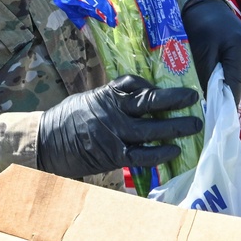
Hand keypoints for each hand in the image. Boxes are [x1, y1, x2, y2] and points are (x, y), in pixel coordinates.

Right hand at [37, 75, 200, 178]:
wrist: (44, 143)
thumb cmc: (69, 119)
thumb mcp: (90, 98)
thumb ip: (115, 96)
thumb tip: (144, 93)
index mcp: (107, 94)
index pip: (136, 84)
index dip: (158, 85)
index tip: (178, 87)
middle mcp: (113, 111)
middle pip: (150, 103)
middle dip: (175, 101)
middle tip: (195, 100)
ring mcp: (114, 134)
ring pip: (151, 129)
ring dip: (175, 127)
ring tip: (194, 126)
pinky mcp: (113, 155)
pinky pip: (141, 154)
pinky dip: (159, 152)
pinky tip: (174, 150)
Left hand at [181, 0, 240, 103]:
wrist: (207, 6)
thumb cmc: (200, 26)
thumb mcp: (201, 54)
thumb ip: (208, 79)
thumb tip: (212, 103)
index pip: (236, 84)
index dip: (227, 103)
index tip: (220, 120)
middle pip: (240, 84)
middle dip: (224, 91)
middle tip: (206, 92)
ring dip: (227, 82)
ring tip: (211, 70)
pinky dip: (230, 74)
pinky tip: (219, 66)